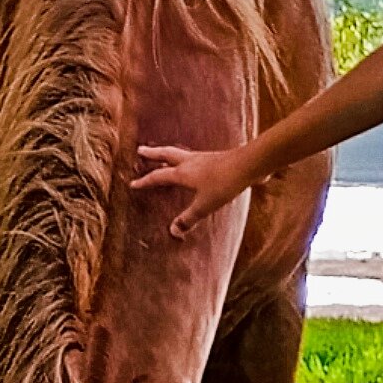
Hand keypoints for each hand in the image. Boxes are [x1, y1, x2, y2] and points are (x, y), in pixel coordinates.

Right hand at [133, 137, 252, 236]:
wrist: (249, 164)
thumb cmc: (225, 183)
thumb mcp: (205, 205)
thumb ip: (189, 219)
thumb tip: (173, 231)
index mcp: (183, 173)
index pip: (158, 176)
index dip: (145, 181)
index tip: (133, 184)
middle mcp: (190, 162)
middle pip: (166, 155)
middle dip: (152, 154)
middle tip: (140, 150)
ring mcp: (203, 158)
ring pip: (179, 153)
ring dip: (167, 153)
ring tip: (162, 153)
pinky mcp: (215, 158)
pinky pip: (194, 156)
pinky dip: (186, 157)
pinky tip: (191, 161)